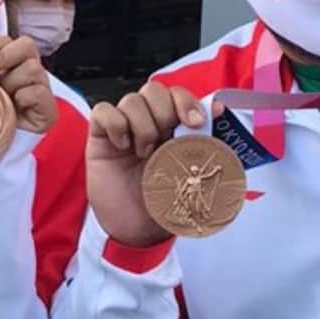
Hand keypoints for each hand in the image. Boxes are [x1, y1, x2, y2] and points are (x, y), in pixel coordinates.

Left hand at [0, 36, 55, 133]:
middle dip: (2, 55)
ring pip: (33, 68)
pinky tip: (14, 108)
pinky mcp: (48, 109)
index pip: (8, 42)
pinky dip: (23, 97)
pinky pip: (38, 92)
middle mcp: (28, 73)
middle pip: (27, 46)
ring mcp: (41, 89)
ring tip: (1, 99)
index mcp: (10, 66)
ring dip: (11, 82)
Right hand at [87, 82, 209, 247]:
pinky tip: (122, 146)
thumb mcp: (192, 174)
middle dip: (164, 112)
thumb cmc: (163, 202)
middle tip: (165, 140)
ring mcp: (123, 127)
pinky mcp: (100, 136)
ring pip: (131, 99)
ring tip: (144, 153)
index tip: (195, 123)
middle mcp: (147, 122)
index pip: (178, 95)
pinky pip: (103, 111)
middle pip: (154, 90)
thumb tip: (219, 109)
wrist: (135, 229)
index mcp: (172, 127)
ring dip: (142, 125)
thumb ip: (204, 143)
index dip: (186, 102)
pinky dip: (115, 124)